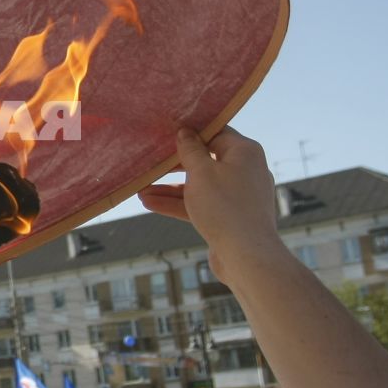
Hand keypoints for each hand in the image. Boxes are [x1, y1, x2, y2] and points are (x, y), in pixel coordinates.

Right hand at [137, 128, 287, 286]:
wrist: (246, 255)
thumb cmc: (224, 207)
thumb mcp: (201, 172)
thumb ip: (190, 150)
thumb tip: (185, 132)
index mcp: (244, 151)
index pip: (215, 132)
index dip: (190, 132)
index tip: (166, 132)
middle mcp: (245, 170)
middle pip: (206, 160)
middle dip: (175, 165)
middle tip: (151, 161)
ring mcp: (239, 195)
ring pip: (200, 185)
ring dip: (171, 188)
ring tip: (141, 189)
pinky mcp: (231, 216)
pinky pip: (203, 203)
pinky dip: (180, 203)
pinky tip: (150, 203)